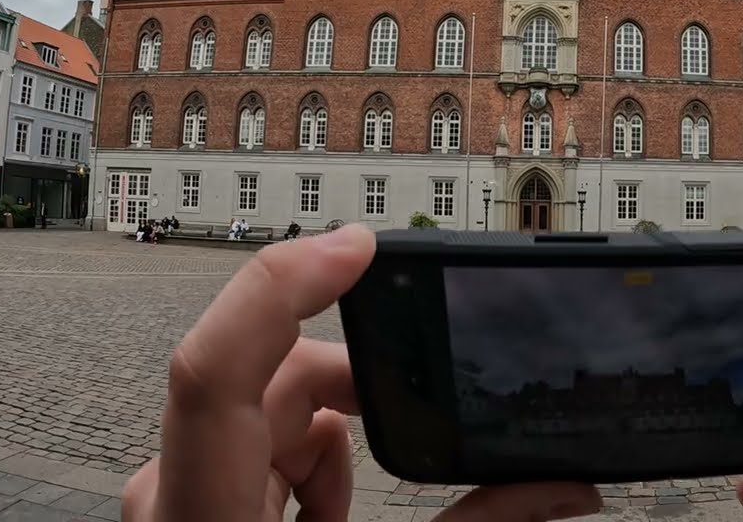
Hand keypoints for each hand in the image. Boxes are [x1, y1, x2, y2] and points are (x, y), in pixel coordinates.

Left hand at [122, 224, 600, 521]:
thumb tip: (570, 488)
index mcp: (207, 520)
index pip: (215, 370)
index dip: (283, 287)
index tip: (362, 248)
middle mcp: (172, 498)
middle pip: (267, 382)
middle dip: (353, 383)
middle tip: (423, 408)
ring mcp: (173, 499)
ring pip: (259, 408)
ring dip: (329, 431)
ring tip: (359, 506)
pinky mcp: (184, 502)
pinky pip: (246, 441)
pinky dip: (302, 460)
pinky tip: (328, 512)